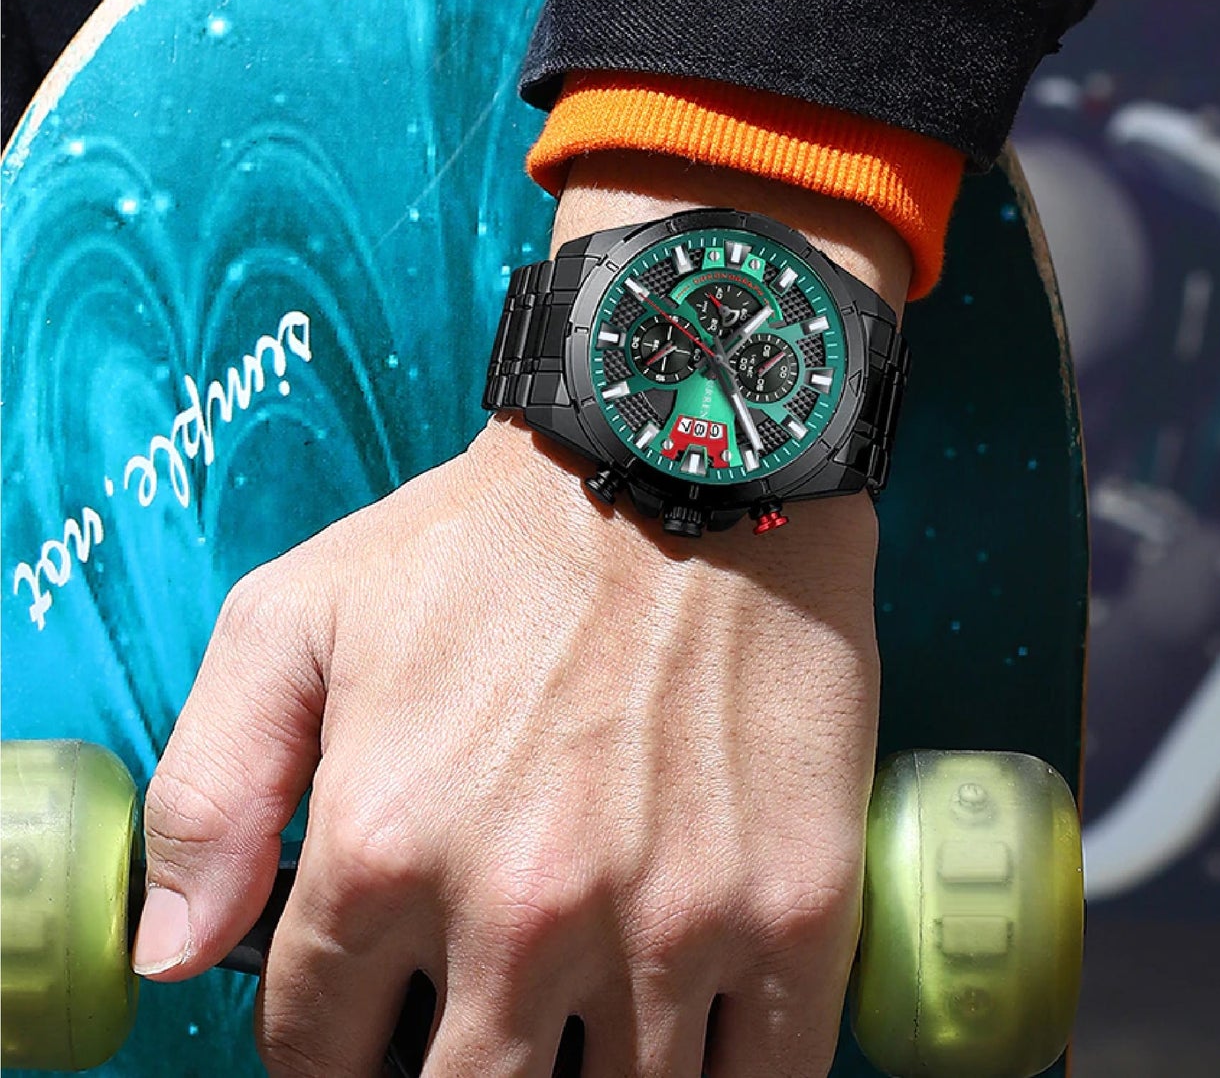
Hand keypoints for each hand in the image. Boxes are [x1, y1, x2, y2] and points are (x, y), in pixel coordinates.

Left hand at [135, 150, 910, 1075]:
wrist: (691, 457)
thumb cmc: (497, 537)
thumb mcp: (300, 611)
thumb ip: (212, 786)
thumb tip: (170, 955)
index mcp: (388, 845)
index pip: (318, 1052)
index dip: (337, 1043)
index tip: (377, 1011)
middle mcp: (524, 910)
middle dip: (455, 1066)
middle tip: (487, 1007)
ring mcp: (672, 921)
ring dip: (588, 1072)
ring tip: (589, 1004)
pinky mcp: (794, 909)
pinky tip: (691, 1036)